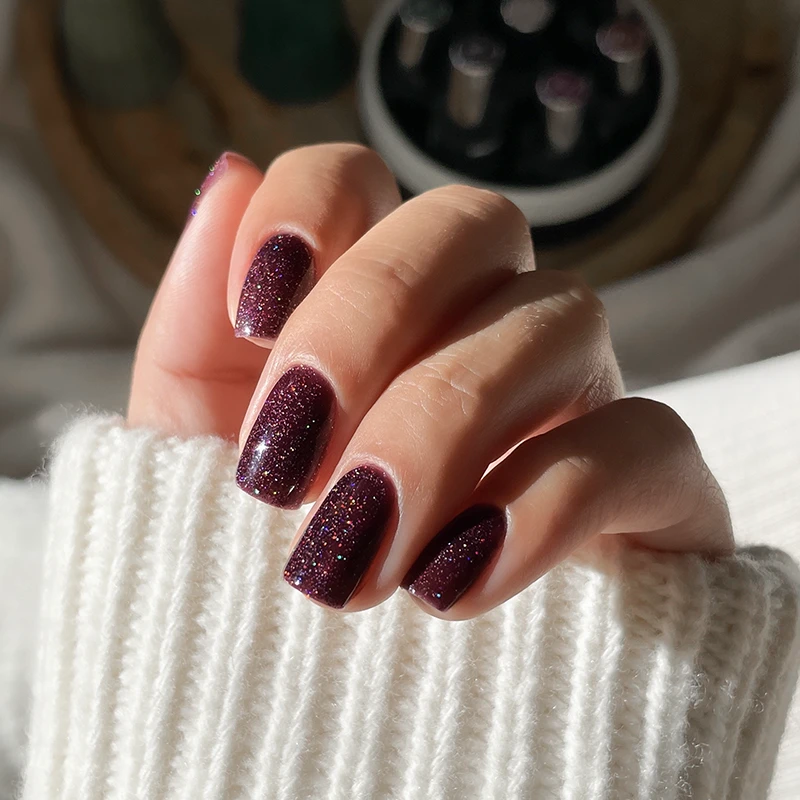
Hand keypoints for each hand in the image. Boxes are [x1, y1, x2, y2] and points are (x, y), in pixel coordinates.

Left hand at [129, 144, 731, 618]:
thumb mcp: (198, 456)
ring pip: (560, 316)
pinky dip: (543, 504)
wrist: (348, 705)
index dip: (311, 211)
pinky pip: (642, 440)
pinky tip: (452, 583)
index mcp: (380, 302)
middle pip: (471, 222)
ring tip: (353, 556)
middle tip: (288, 464)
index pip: (364, 179)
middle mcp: (488, 319)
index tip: (254, 315)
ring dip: (441, 427)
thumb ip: (195, 329)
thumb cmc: (266, 561)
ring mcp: (578, 392)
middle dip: (370, 320)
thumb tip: (228, 177)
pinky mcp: (653, 485)